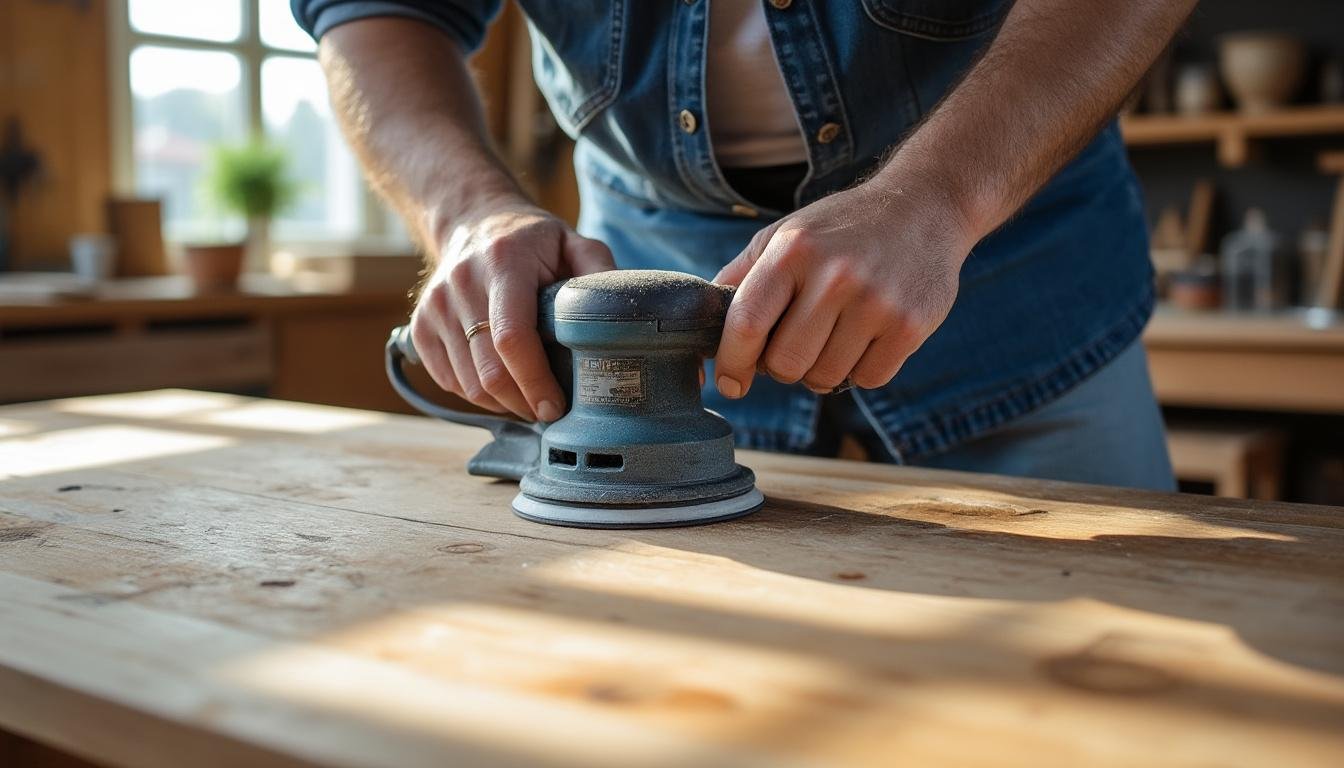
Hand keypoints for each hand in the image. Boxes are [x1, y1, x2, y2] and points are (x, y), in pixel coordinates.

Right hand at [411, 198, 613, 419]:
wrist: (472, 223)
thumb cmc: (530, 241)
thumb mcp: (571, 241)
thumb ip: (598, 270)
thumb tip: (621, 314)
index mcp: (503, 263)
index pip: (512, 337)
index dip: (535, 381)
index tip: (557, 405)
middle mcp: (460, 284)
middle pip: (489, 371)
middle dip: (524, 403)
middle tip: (551, 411)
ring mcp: (434, 308)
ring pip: (469, 385)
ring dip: (504, 404)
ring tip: (531, 400)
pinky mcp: (420, 327)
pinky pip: (450, 383)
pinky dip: (479, 396)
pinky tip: (504, 387)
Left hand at [713, 178, 972, 397]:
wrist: (925, 207)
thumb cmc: (841, 228)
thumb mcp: (784, 236)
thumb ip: (740, 278)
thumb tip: (699, 327)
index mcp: (792, 251)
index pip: (746, 324)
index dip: (731, 363)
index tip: (731, 382)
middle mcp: (834, 275)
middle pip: (785, 364)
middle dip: (783, 365)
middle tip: (797, 342)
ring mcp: (876, 302)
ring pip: (825, 378)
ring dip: (822, 369)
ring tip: (835, 334)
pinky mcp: (909, 326)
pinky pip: (866, 379)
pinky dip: (859, 369)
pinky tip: (866, 337)